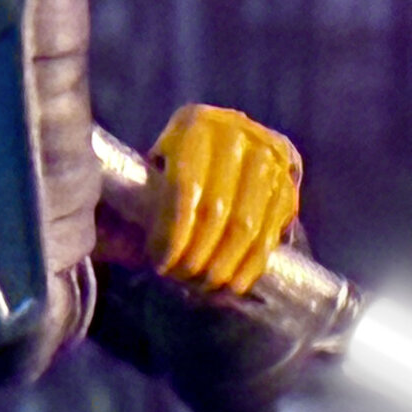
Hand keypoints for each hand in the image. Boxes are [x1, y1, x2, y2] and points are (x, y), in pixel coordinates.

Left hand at [147, 104, 300, 294]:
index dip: (174, 232)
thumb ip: (150, 186)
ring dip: (224, 266)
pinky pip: (272, 233)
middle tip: (180, 279)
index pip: (186, 188)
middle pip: (219, 212)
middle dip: (198, 255)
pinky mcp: (289, 182)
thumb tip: (123, 241)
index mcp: (197, 124)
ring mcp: (269, 158)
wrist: (232, 134)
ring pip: (248, 227)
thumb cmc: (181, 153)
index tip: (160, 263)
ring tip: (202, 286)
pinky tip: (231, 284)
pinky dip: (250, 265)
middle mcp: (239, 135)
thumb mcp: (162, 154)